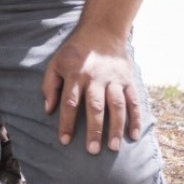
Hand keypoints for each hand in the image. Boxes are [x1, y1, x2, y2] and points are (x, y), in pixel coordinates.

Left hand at [42, 27, 141, 154]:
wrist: (101, 32)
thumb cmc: (74, 52)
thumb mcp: (56, 63)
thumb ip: (50, 85)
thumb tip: (47, 109)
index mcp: (75, 74)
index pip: (69, 102)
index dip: (66, 122)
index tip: (65, 141)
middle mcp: (95, 78)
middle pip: (94, 107)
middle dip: (94, 130)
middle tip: (92, 151)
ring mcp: (114, 79)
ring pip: (116, 106)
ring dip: (116, 127)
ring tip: (114, 147)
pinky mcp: (128, 80)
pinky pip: (133, 100)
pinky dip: (136, 118)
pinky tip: (134, 135)